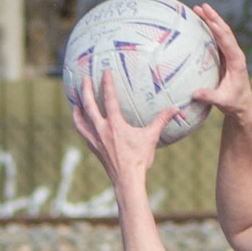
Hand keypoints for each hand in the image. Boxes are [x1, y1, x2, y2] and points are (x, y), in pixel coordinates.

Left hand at [72, 70, 179, 184]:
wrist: (127, 179)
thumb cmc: (140, 159)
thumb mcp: (152, 137)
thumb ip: (162, 121)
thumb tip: (176, 109)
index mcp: (115, 124)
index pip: (109, 99)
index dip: (107, 83)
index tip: (105, 71)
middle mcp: (102, 130)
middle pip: (89, 105)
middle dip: (86, 90)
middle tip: (84, 78)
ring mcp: (95, 139)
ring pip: (80, 120)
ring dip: (77, 109)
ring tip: (75, 101)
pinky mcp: (94, 148)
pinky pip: (83, 133)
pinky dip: (80, 125)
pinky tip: (82, 123)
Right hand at [192, 3, 251, 124]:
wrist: (242, 106)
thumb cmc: (233, 104)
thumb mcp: (222, 101)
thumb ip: (209, 96)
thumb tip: (195, 94)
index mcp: (237, 62)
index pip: (227, 41)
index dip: (217, 28)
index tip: (209, 17)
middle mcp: (236, 55)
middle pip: (225, 31)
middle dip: (214, 18)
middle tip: (202, 6)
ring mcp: (231, 55)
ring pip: (222, 33)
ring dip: (211, 21)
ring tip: (199, 9)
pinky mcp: (226, 58)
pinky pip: (218, 40)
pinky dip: (209, 30)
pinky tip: (200, 24)